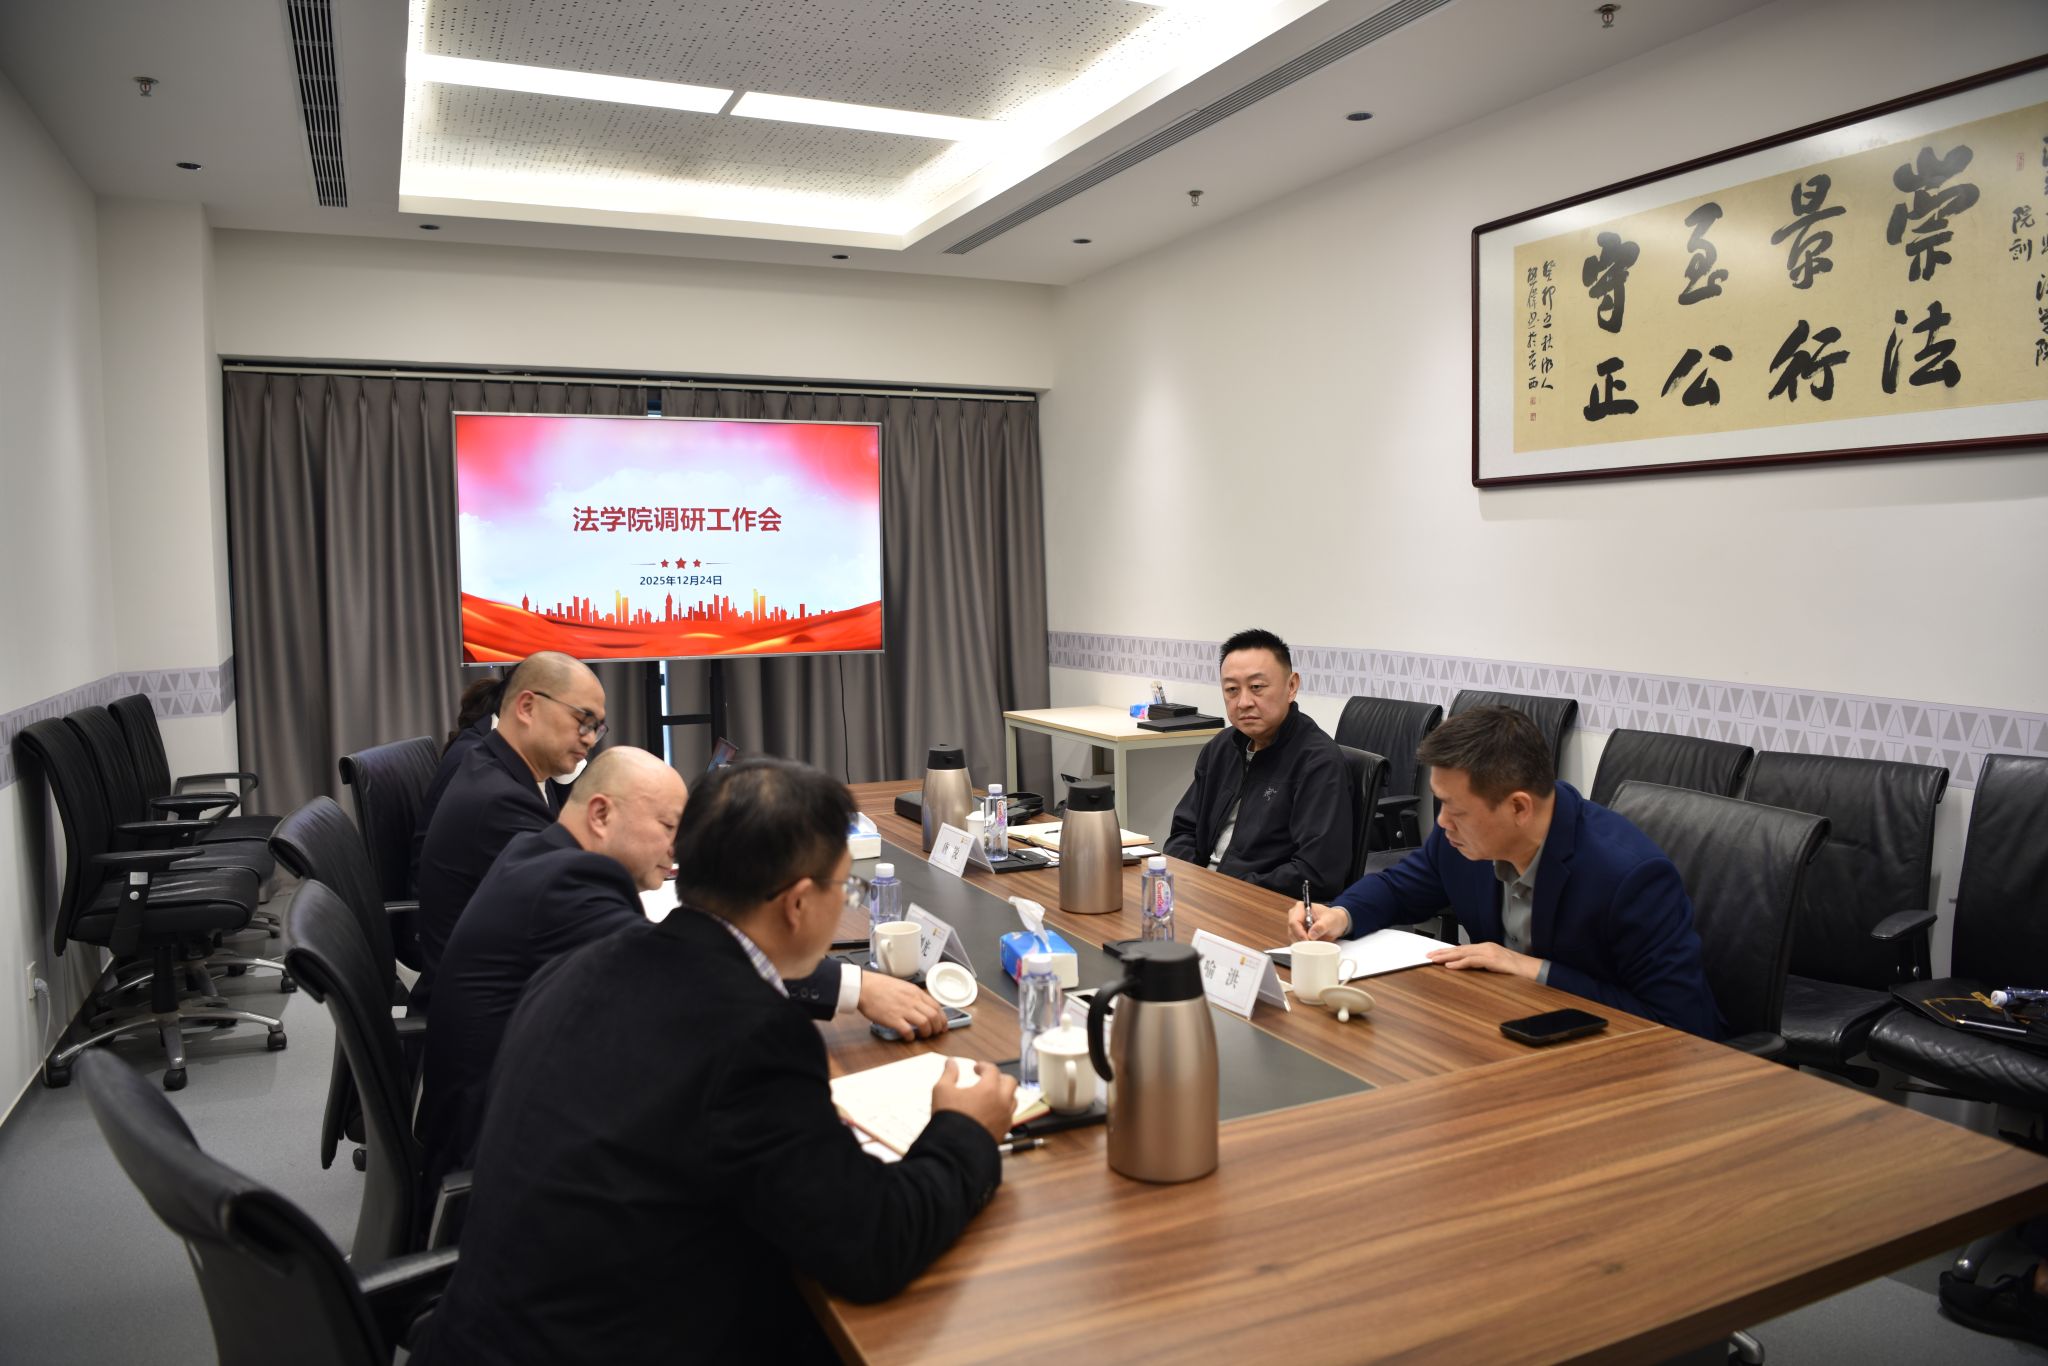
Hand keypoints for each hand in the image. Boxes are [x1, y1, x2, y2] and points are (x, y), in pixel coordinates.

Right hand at [858, 972, 947, 1038]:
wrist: (864, 987)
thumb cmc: (879, 986)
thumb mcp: (902, 986)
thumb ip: (913, 995)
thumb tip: (921, 1006)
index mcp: (915, 992)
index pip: (936, 1006)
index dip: (942, 1018)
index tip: (942, 1025)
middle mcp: (912, 1000)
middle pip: (934, 1016)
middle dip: (937, 1027)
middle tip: (935, 1033)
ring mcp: (903, 1010)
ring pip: (925, 1023)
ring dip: (927, 1032)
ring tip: (923, 1036)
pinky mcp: (893, 1019)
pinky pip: (908, 1031)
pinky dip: (911, 1037)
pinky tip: (909, 1037)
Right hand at [930, 1059, 1018, 1143]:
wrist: (955, 1148)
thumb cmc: (950, 1118)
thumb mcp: (942, 1090)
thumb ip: (948, 1073)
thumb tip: (951, 1062)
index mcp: (989, 1088)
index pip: (992, 1070)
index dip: (984, 1066)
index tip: (976, 1068)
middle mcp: (1001, 1102)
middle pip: (1010, 1082)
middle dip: (1000, 1078)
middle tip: (988, 1079)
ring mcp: (1005, 1118)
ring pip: (1013, 1100)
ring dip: (1004, 1094)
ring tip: (992, 1095)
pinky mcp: (1003, 1132)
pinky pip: (1009, 1117)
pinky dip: (1003, 1111)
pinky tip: (991, 1113)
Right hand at [1288, 901, 1348, 942]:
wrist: (1337, 923)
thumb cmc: (1333, 918)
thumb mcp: (1331, 921)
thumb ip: (1321, 926)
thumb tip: (1311, 934)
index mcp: (1301, 908)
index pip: (1294, 922)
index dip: (1299, 933)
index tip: (1308, 940)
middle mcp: (1295, 916)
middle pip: (1292, 931)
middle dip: (1301, 940)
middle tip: (1312, 945)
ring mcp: (1296, 926)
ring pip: (1293, 938)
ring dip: (1302, 944)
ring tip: (1315, 944)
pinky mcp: (1298, 934)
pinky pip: (1297, 942)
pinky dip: (1303, 946)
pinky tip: (1312, 946)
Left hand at [1426, 941, 1541, 979]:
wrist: (1529, 968)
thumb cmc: (1513, 968)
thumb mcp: (1494, 964)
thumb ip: (1481, 963)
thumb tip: (1467, 966)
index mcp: (1484, 947)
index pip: (1462, 948)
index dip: (1447, 951)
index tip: (1435, 954)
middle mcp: (1484, 947)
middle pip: (1459, 949)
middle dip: (1442, 952)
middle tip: (1428, 955)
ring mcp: (1488, 952)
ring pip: (1462, 953)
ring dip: (1446, 956)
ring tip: (1434, 959)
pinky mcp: (1491, 959)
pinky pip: (1472, 961)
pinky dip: (1459, 963)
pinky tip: (1450, 966)